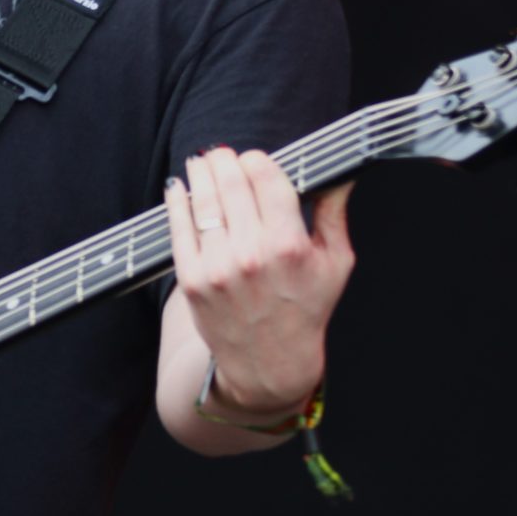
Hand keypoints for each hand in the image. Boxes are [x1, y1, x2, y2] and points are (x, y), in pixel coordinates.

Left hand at [163, 147, 355, 417]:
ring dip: (200, 173)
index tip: (255, 159)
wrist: (269, 362)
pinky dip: (176, 202)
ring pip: (202, 201)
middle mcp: (252, 254)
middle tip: (222, 153)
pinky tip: (179, 188)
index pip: (267, 178)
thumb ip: (334, 214)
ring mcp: (218, 267)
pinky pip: (178, 229)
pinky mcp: (192, 280)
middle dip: (225, 160)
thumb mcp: (335, 263)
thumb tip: (339, 173)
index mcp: (290, 246)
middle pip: (231, 183)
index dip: (258, 161)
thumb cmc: (306, 308)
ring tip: (201, 162)